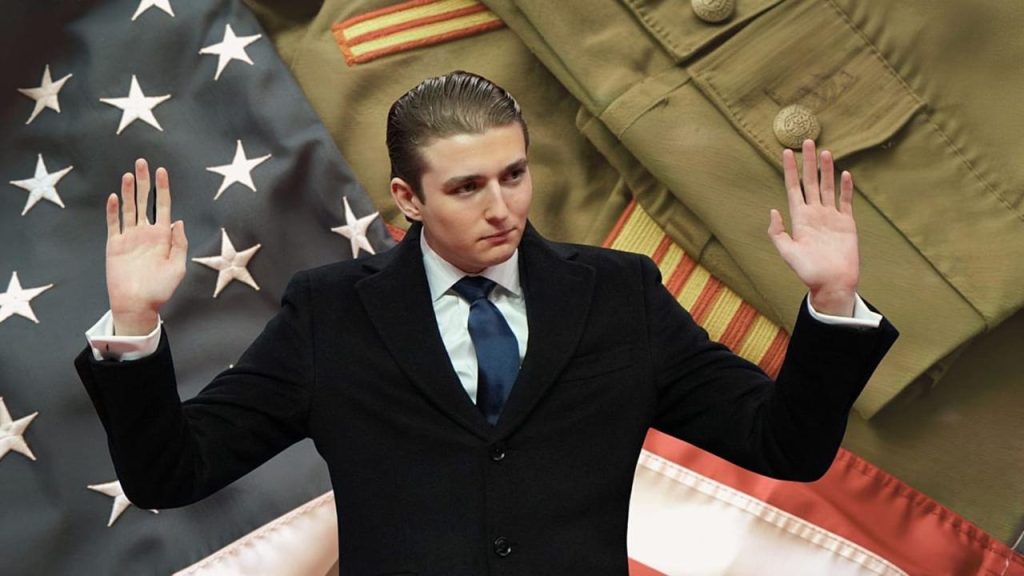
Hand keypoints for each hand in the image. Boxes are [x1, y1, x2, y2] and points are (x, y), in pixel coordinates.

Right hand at [105, 159, 187, 334]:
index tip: (162, 171)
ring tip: (129, 174)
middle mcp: (146, 233)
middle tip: (143, 162)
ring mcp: (130, 238)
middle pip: (144, 202)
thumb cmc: (160, 290)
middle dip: (144, 183)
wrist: (137, 305)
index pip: (163, 206)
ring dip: (128, 191)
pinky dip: (113, 210)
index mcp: (163, 237)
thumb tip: (178, 221)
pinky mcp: (115, 245)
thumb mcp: (177, 267)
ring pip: (129, 209)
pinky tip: (114, 197)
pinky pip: (113, 224)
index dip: (162, 188)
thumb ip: (179, 244)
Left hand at [768, 140, 857, 316]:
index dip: (789, 170)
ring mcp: (831, 217)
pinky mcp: (847, 223)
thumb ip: (778, 233)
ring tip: (825, 151)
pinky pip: (846, 201)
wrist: (833, 284)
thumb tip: (773, 210)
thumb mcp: (788, 253)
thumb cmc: (808, 272)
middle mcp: (814, 214)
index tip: (786, 152)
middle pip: (811, 182)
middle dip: (808, 162)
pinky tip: (845, 174)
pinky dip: (846, 188)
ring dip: (827, 170)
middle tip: (807, 141)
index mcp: (799, 218)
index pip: (793, 188)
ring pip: (828, 187)